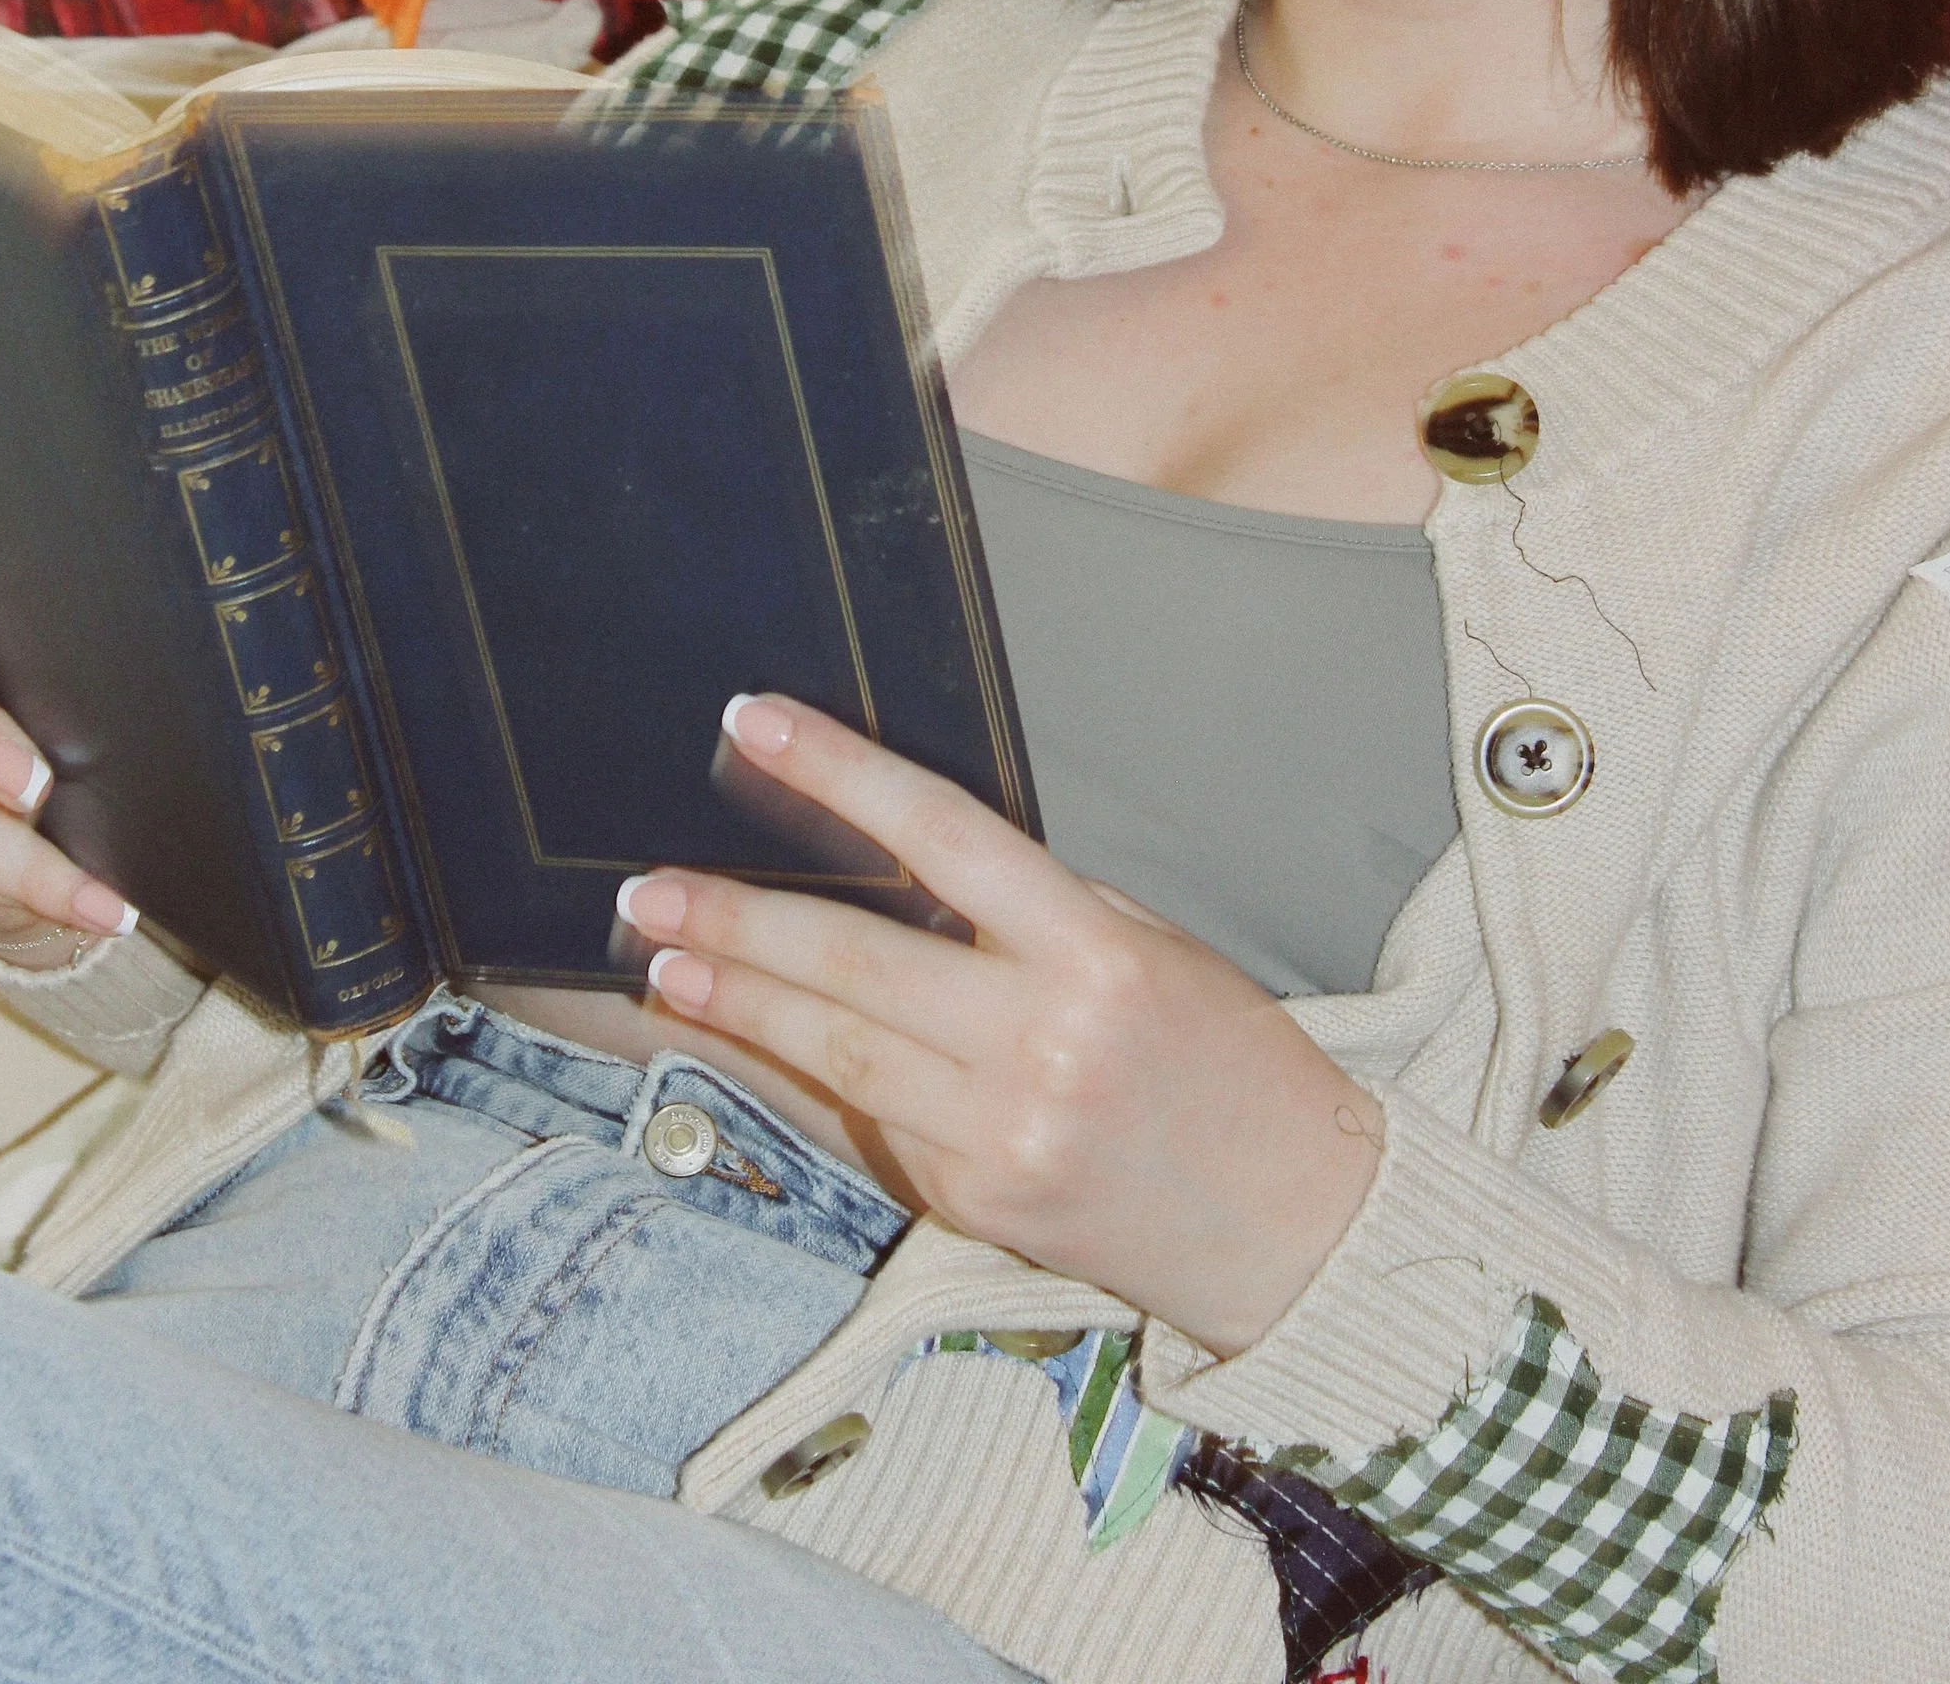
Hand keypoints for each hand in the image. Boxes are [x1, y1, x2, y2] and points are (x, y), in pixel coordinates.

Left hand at [618, 695, 1381, 1352]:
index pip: (941, 836)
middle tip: (652, 890)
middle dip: (739, 920)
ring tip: (665, 961)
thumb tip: (906, 864)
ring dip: (739, 1001)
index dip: (839, 773)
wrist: (1297, 1226)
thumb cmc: (1229, 1063)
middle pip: (856, 959)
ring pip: (839, 1049)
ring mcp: (1001, 1132)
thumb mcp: (1152, 949)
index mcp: (1091, 954)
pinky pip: (871, 1122)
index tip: (755, 723)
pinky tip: (746, 1039)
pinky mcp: (976, 1203)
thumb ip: (1034, 912)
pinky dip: (801, 1075)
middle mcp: (1039, 1043)